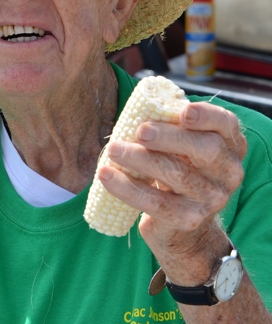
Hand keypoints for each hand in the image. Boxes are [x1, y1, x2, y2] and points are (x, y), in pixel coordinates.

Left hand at [98, 102, 246, 281]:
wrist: (182, 227)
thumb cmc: (175, 171)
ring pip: (177, 174)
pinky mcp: (188, 219)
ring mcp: (211, 198)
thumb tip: (138, 107)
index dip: (207, 116)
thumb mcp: (180, 149)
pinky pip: (156, 202)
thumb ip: (170, 128)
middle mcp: (227, 172)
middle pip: (204, 149)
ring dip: (141, 159)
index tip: (183, 111)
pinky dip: (127, 187)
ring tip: (114, 149)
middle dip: (169, 137)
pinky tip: (106, 176)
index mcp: (228, 146)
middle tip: (140, 130)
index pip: (225, 125)